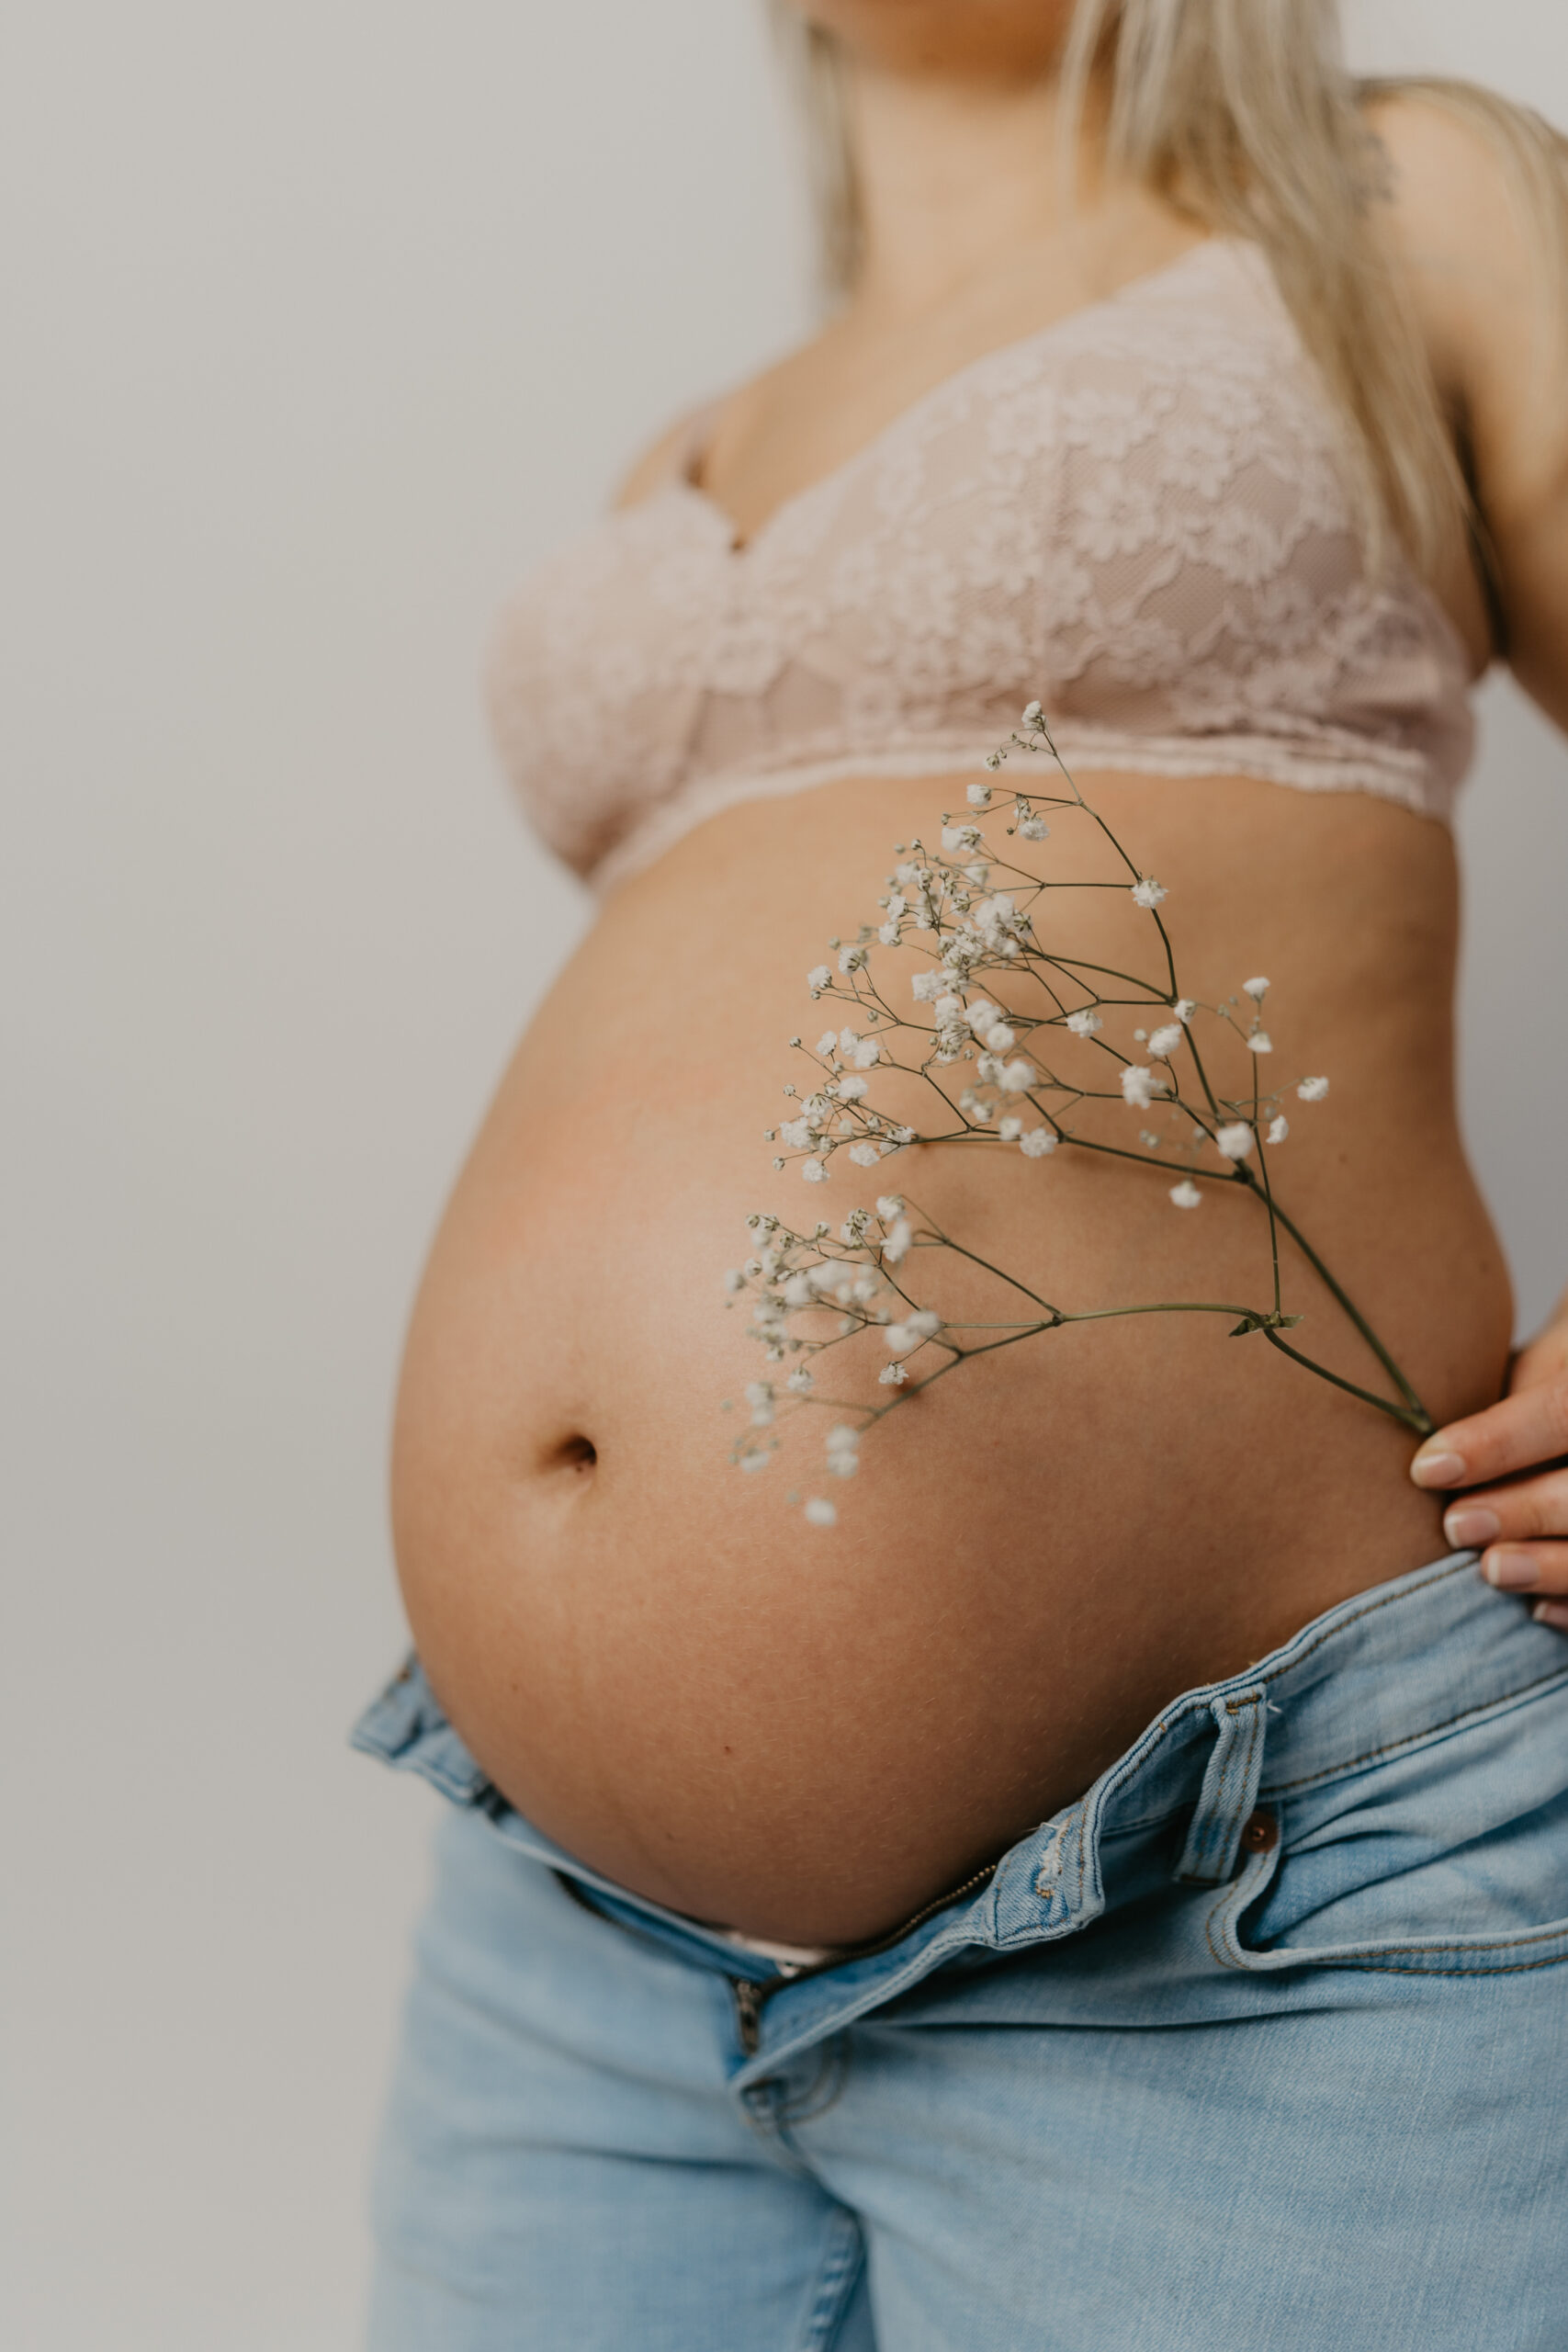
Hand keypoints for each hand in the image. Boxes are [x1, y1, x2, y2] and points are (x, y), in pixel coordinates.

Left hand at [1410, 1302, 1567, 1630]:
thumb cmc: (1562, 1374)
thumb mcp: (1547, 1360)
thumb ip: (1511, 1394)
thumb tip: (1437, 1448)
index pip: (1560, 1412)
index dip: (1498, 1443)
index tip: (1428, 1468)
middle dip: (1524, 1511)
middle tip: (1456, 1526)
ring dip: (1552, 1565)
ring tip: (1493, 1570)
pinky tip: (1536, 1609)